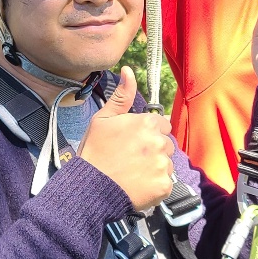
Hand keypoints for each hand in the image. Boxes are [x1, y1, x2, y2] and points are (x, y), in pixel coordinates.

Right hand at [77, 67, 174, 211]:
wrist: (91, 188)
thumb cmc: (94, 153)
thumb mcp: (102, 120)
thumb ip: (121, 96)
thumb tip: (128, 71)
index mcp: (146, 123)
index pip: (162, 124)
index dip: (148, 133)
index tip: (134, 142)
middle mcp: (158, 142)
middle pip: (165, 144)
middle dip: (153, 149)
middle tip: (131, 158)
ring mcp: (162, 165)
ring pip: (166, 163)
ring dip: (154, 167)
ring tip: (133, 173)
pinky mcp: (164, 185)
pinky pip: (165, 183)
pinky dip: (154, 185)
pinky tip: (138, 185)